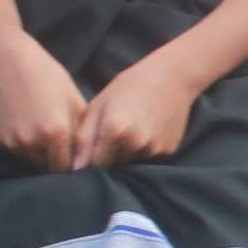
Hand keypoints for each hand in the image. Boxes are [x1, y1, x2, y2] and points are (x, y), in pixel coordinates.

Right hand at [0, 40, 87, 168]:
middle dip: (54, 160)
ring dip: (38, 154)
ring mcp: (11, 141)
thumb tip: (87, 160)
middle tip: (57, 142)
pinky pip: (15, 150)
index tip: (73, 158)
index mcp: (55, 133)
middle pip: (46, 167)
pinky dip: (22, 145)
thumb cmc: (50, 79)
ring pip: (30, 160)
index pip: (65, 168)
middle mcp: (31, 141)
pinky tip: (25, 124)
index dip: (71, 165)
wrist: (12, 63)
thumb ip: (82, 135)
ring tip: (41, 130)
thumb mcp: (75, 103)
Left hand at [76, 56, 200, 167]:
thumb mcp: (98, 105)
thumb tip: (75, 169)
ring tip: (132, 129)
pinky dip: (144, 150)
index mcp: (115, 130)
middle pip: (114, 166)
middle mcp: (136, 143)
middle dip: (109, 157)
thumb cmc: (128, 87)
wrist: (171, 78)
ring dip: (127, 154)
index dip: (90, 159)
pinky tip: (147, 130)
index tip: (91, 149)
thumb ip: (83, 138)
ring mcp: (154, 149)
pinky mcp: (168, 151)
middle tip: (115, 132)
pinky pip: (147, 159)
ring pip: (131, 164)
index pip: (95, 165)